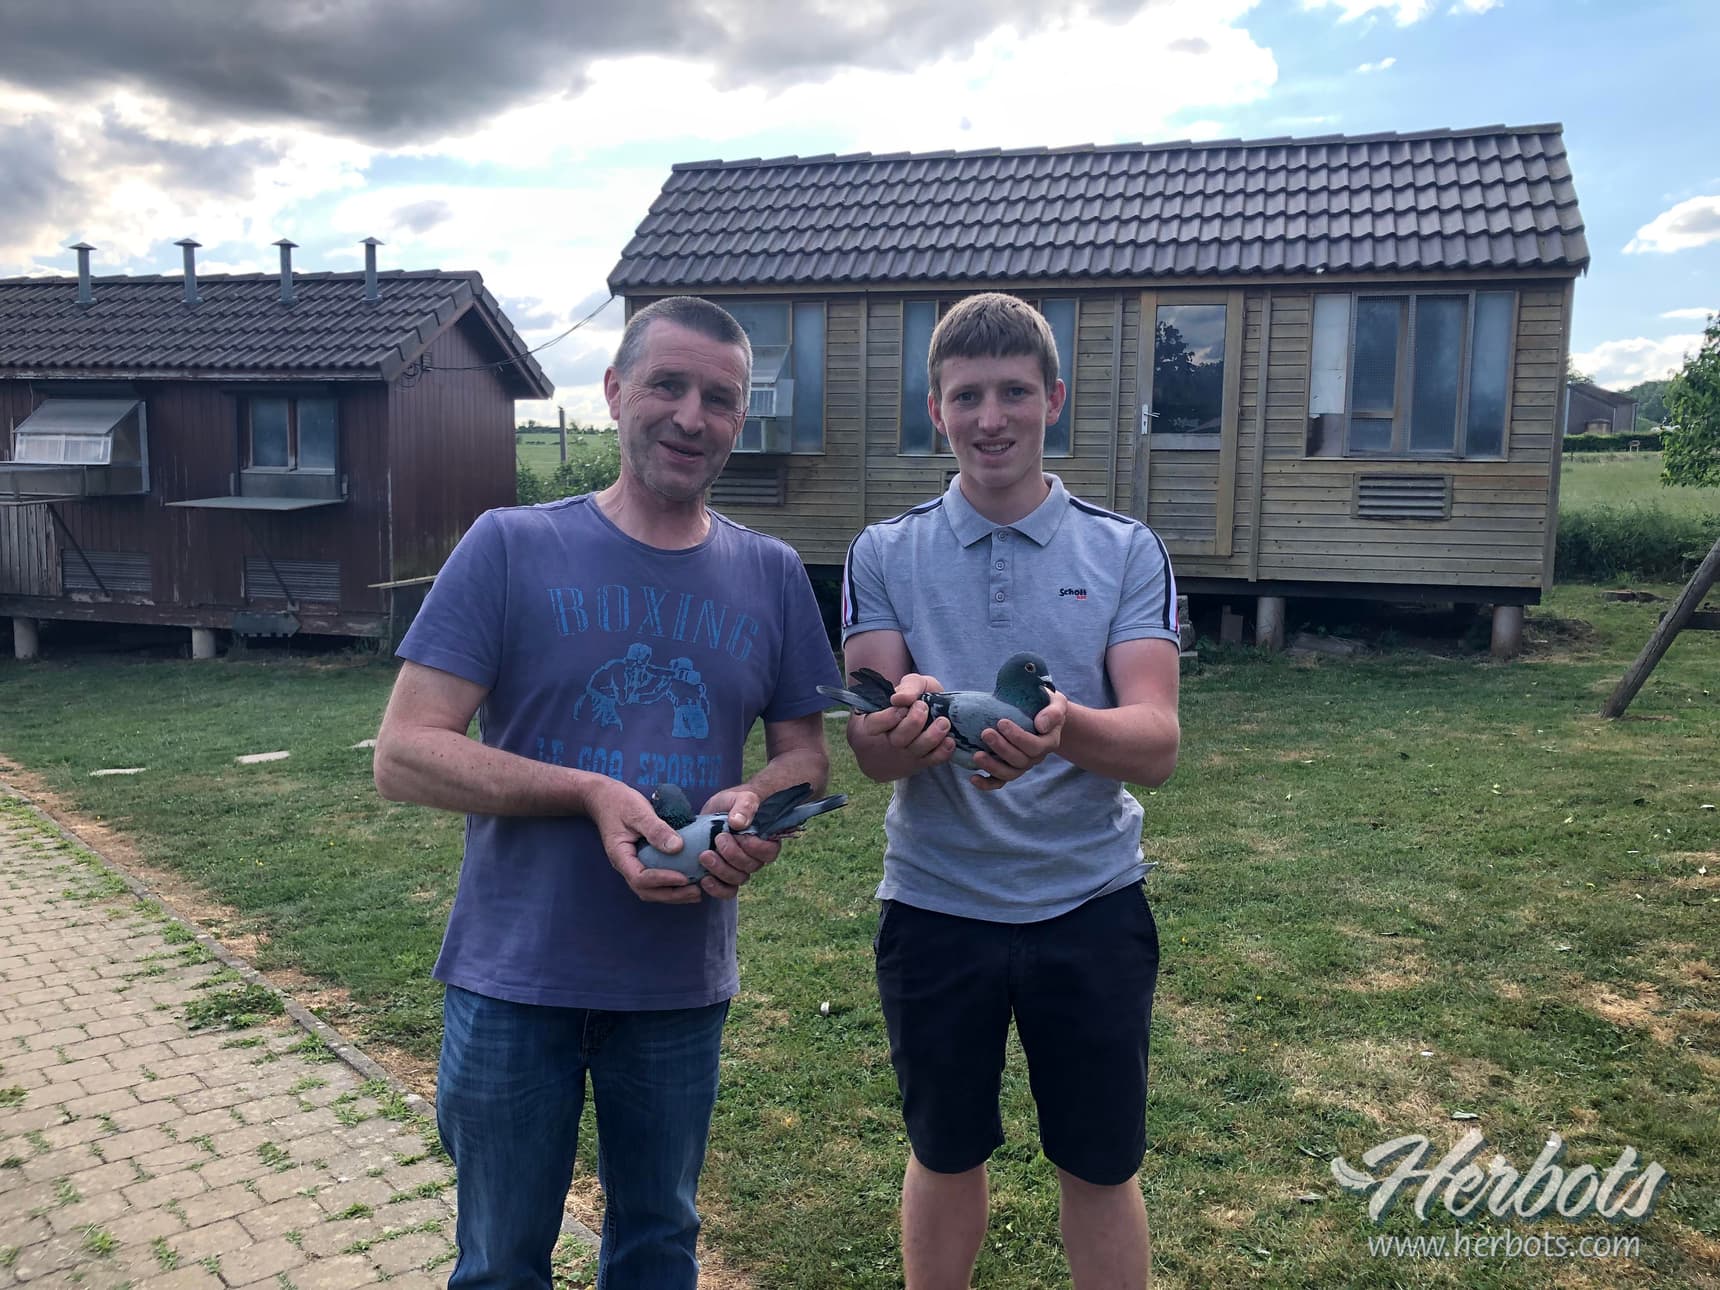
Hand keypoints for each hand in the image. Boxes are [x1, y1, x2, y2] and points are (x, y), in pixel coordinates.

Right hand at [582, 776, 703, 904]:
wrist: (606, 799)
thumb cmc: (620, 803)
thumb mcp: (638, 811)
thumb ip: (655, 829)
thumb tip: (677, 847)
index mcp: (620, 856)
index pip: (639, 878)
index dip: (662, 880)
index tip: (684, 878)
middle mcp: (626, 866)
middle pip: (646, 891)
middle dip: (671, 895)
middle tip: (696, 892)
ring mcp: (633, 865)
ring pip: (651, 890)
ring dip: (673, 895)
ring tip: (696, 892)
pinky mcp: (642, 862)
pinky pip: (655, 880)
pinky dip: (671, 885)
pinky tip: (688, 881)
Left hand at [694, 788, 781, 899]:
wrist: (718, 809)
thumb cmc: (736, 802)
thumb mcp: (742, 797)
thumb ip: (744, 807)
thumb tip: (739, 823)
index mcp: (766, 840)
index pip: (768, 852)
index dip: (754, 847)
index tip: (736, 833)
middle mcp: (755, 858)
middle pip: (749, 867)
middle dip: (732, 854)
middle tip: (718, 838)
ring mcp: (740, 869)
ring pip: (736, 879)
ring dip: (720, 870)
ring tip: (705, 855)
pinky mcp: (723, 875)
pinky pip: (726, 891)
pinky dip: (716, 889)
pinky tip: (704, 879)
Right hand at [857, 672, 954, 769]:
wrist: (938, 710)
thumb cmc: (920, 696)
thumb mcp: (915, 683)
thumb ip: (908, 686)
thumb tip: (900, 699)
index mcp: (882, 719)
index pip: (873, 725)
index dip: (887, 718)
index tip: (903, 707)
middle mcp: (893, 738)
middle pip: (897, 739)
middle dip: (914, 722)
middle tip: (924, 707)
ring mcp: (909, 751)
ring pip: (916, 750)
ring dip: (932, 735)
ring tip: (944, 721)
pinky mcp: (926, 759)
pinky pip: (933, 760)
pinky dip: (943, 751)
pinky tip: (949, 739)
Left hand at [969, 689, 1068, 790]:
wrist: (1042, 715)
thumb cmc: (1047, 704)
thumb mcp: (1056, 703)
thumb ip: (1053, 713)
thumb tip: (1040, 725)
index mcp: (1048, 742)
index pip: (1035, 746)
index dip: (1018, 737)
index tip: (1001, 722)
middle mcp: (1036, 757)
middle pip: (1020, 761)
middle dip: (1002, 748)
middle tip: (986, 733)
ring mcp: (1022, 765)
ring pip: (1009, 773)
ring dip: (992, 766)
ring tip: (977, 755)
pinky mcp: (1009, 768)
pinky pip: (1000, 781)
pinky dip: (987, 783)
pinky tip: (973, 778)